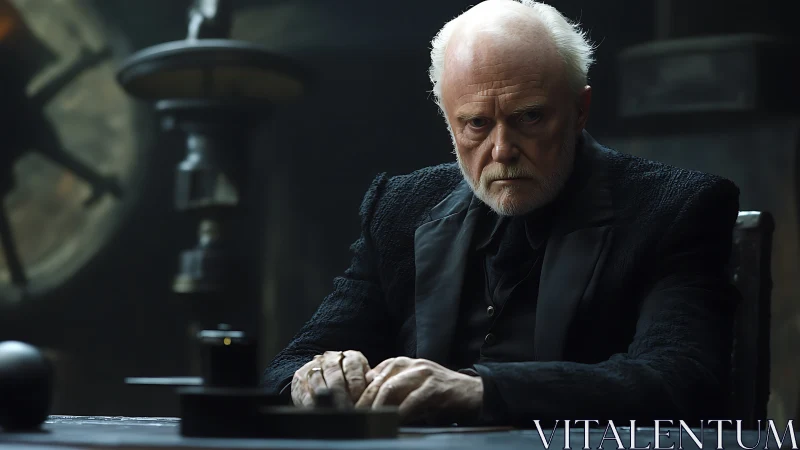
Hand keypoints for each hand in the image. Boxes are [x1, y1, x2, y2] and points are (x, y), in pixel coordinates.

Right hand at [291, 350, 369, 406]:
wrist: (320, 377)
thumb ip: (369, 383)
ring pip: (320, 384)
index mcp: (351, 357)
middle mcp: (332, 358)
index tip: (360, 402)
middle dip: (342, 397)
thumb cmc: (348, 383)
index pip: (354, 369)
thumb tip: (376, 388)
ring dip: (327, 401)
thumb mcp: (362, 380)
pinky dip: (313, 405)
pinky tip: (320, 412)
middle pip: (336, 377)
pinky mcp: (300, 378)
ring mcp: (315, 367)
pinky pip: (306, 393)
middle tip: (348, 412)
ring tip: (335, 413)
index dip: (357, 388)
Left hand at [355, 357, 482, 423]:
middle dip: (364, 401)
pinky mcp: (435, 387)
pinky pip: (412, 400)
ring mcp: (424, 374)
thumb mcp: (413, 388)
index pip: (374, 373)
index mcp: (404, 363)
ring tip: (370, 419)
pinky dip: (401, 413)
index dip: (360, 390)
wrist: (472, 392)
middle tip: (355, 416)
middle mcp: (412, 364)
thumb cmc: (439, 394)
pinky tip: (395, 422)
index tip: (350, 406)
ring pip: (391, 387)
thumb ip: (393, 389)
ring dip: (377, 406)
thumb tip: (367, 401)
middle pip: (379, 381)